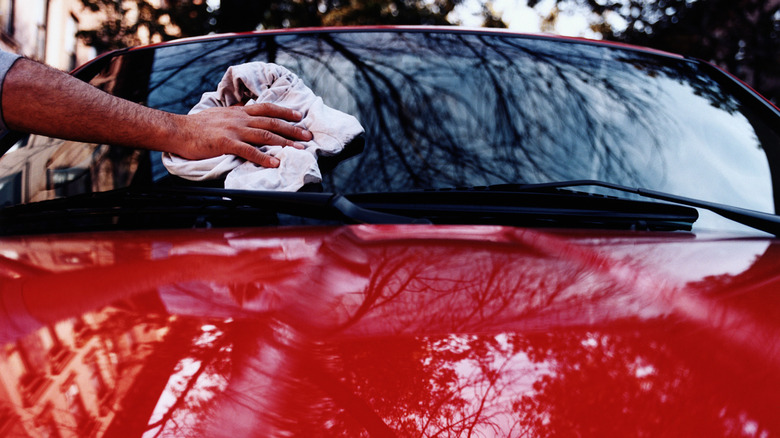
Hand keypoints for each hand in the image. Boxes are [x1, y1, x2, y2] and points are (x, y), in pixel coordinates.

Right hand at [175, 103, 313, 167]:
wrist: (177, 130)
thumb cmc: (196, 126)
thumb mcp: (219, 115)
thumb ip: (235, 116)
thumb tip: (245, 114)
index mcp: (238, 112)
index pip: (267, 108)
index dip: (285, 112)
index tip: (299, 117)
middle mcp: (239, 118)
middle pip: (271, 122)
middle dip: (292, 129)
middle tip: (308, 136)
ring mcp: (234, 130)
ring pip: (265, 135)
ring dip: (284, 142)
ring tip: (299, 149)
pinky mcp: (226, 143)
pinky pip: (249, 151)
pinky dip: (264, 157)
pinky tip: (275, 163)